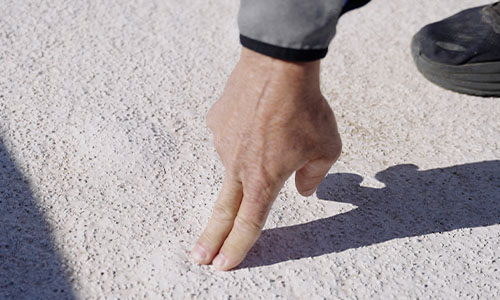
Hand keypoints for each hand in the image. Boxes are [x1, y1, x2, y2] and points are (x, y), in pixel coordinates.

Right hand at [191, 48, 341, 269]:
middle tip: (198, 257)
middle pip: (222, 211)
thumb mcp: (327, 147)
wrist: (278, 65)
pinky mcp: (215, 122)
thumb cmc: (306, 108)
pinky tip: (257, 116)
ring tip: (274, 128)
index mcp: (264, 179)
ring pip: (236, 160)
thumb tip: (303, 189)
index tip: (222, 265)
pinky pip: (230, 135)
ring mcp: (222, 143)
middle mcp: (237, 166)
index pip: (249, 223)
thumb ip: (314, 176)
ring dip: (251, 153)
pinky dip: (244, 133)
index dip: (237, 248)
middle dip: (210, 239)